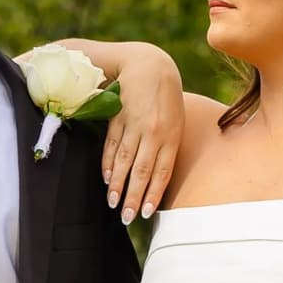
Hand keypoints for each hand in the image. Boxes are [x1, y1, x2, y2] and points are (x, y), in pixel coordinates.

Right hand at [100, 46, 182, 221]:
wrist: (150, 64)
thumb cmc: (167, 97)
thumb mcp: (176, 119)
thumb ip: (168, 145)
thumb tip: (158, 176)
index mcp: (172, 135)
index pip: (162, 172)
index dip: (152, 194)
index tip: (144, 213)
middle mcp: (154, 132)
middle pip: (141, 170)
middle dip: (133, 196)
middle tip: (126, 218)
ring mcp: (134, 124)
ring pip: (124, 160)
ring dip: (117, 184)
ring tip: (113, 203)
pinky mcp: (118, 116)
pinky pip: (112, 144)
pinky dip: (108, 163)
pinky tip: (106, 178)